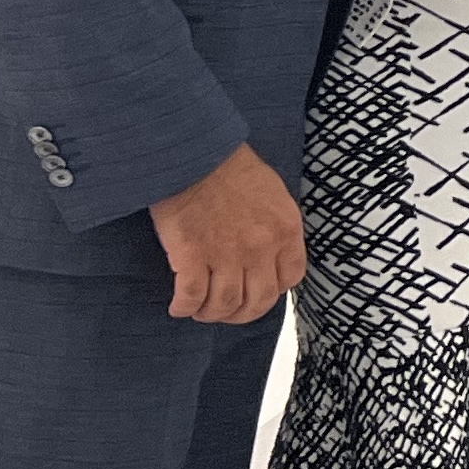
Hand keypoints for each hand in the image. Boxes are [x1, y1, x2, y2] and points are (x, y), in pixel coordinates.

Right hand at [150, 144, 308, 322]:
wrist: (194, 154)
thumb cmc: (230, 168)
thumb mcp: (273, 194)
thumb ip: (277, 227)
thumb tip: (271, 254)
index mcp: (285, 230)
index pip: (289, 280)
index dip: (272, 292)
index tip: (257, 293)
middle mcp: (260, 248)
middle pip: (257, 301)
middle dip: (241, 313)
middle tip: (226, 312)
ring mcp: (226, 254)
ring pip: (224, 304)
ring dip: (211, 313)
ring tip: (199, 310)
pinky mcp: (192, 255)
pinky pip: (191, 296)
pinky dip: (184, 307)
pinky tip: (179, 307)